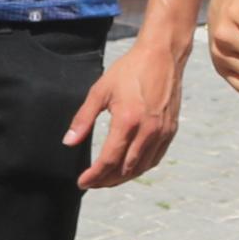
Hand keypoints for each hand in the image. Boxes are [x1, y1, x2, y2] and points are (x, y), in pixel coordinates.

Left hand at [66, 33, 189, 188]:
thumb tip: (68, 142)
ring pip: (141, 168)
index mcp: (127, 120)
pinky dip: (139, 168)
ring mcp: (162, 132)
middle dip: (106, 180)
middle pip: (125, 169)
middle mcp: (148, 130)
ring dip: (122, 178)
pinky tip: (128, 169)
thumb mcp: (100, 91)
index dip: (94, 175)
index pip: (108, 160)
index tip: (82, 182)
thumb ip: (83, 119)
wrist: (162, 56)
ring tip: (107, 179)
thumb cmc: (129, 70)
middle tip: (92, 183)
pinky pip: (154, 159)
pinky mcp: (170, 131)